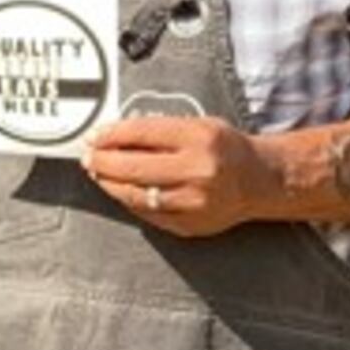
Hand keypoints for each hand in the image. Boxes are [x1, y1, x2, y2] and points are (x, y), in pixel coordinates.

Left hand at [81, 114, 274, 238]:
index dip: (111, 135)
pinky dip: (129, 201)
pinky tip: (121, 191)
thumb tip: (114, 137)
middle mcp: (197, 171)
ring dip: (110, 184)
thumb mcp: (198, 125)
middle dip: (102, 161)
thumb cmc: (226, 149)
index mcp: (199, 138)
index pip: (141, 134)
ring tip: (99, 174)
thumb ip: (160, 131)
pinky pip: (148, 214)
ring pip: (135, 194)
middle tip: (89, 157)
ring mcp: (193, 201)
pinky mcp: (190, 224)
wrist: (260, 180)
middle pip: (133, 166)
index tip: (94, 137)